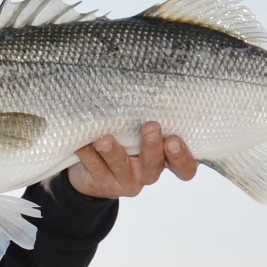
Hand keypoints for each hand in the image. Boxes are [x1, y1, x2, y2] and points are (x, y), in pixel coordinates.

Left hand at [67, 121, 196, 198]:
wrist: (93, 175)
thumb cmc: (124, 143)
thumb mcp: (138, 133)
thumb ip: (145, 119)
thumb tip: (146, 83)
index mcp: (162, 160)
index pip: (183, 167)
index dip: (182, 157)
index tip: (175, 139)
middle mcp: (147, 173)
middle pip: (154, 163)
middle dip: (152, 144)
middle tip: (150, 126)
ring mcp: (126, 180)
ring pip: (122, 166)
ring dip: (114, 151)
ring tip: (104, 139)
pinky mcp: (103, 183)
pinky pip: (95, 167)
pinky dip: (88, 154)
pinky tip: (83, 143)